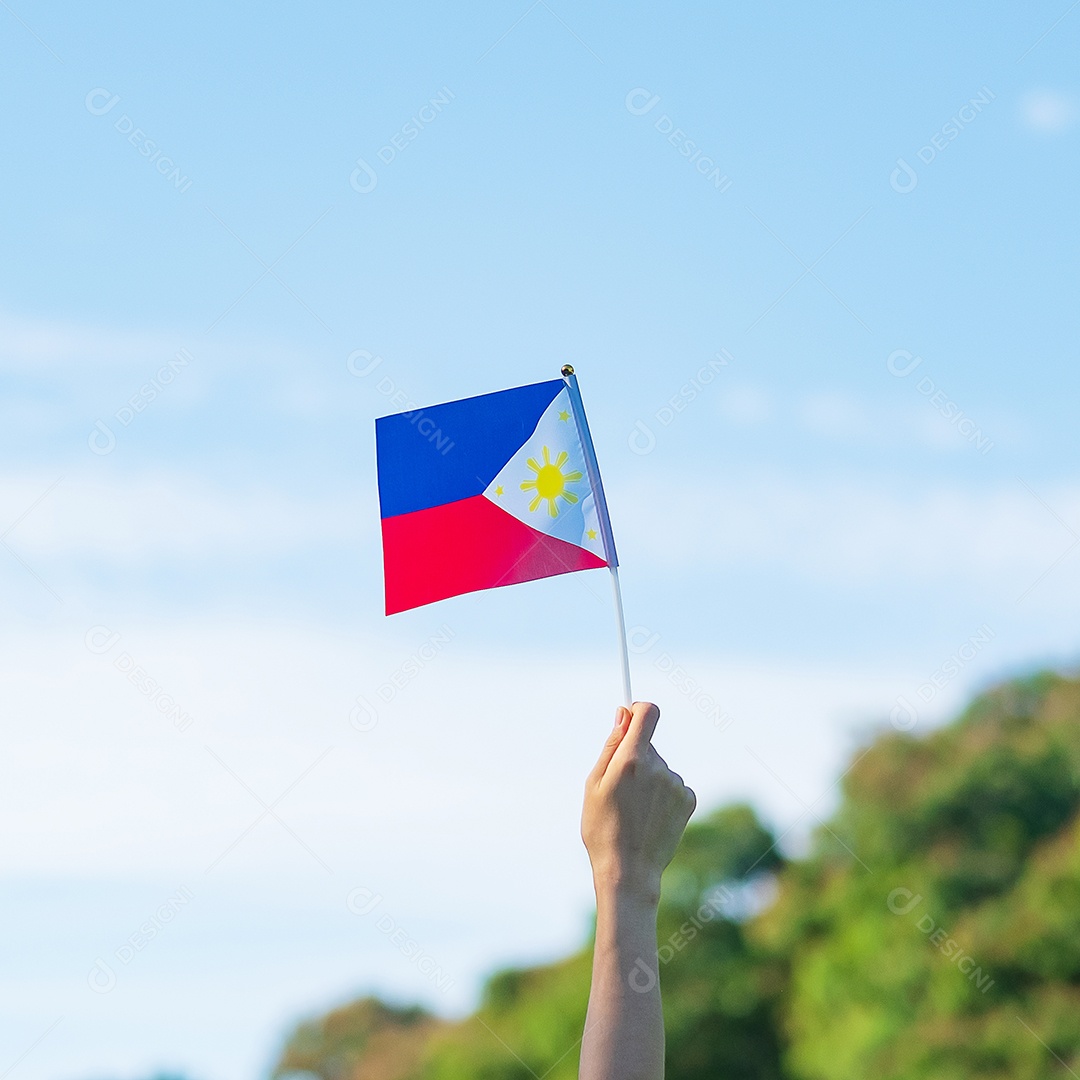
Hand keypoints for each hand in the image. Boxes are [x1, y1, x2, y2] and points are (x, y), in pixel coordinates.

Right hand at [581, 702, 695, 905]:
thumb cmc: (602, 828)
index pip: (648, 713)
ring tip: (634, 809)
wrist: (629, 871)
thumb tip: (624, 714)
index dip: (639, 710)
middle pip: (649, 745)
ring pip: (660, 767)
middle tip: (620, 788)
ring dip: (649, 778)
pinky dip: (662, 794)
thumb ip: (611, 745)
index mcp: (632, 760)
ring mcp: (677, 784)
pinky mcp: (689, 800)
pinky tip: (650, 816)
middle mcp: (659, 768)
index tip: (630, 717)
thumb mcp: (594, 784)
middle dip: (635, 756)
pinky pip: (672, 784)